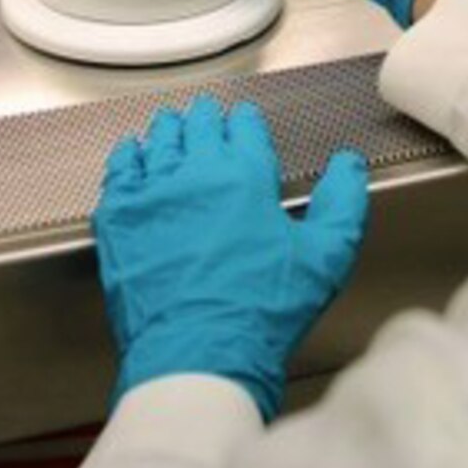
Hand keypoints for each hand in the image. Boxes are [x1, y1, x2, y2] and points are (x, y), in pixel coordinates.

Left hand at [94, 96, 368, 421]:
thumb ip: (342, 202)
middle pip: (198, 126)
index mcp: (246, 174)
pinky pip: (119, 171)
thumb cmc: (263, 311)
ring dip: (168, 130)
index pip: (244, 127)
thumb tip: (348, 164)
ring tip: (170, 124)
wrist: (199, 354)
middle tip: (206, 113)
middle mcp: (196, 171)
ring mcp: (153, 193)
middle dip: (205, 117)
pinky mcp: (119, 219)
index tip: (244, 119)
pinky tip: (129, 154)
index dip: (245, 120)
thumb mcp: (326, 257)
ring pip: (158, 142)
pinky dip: (127, 157)